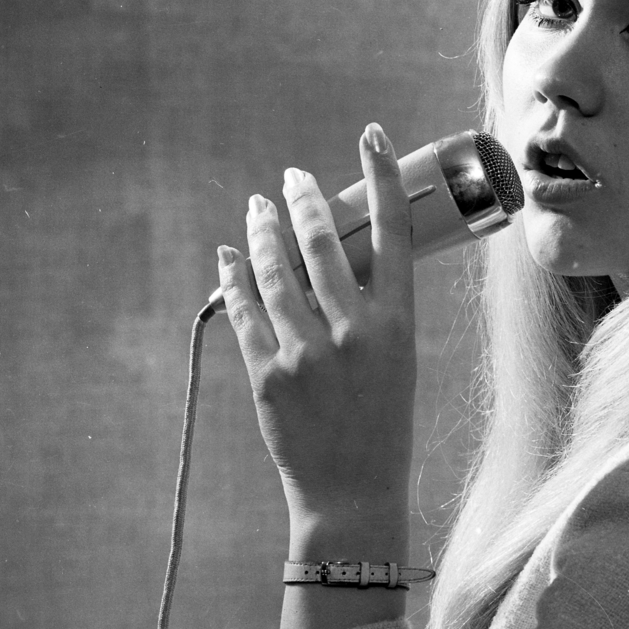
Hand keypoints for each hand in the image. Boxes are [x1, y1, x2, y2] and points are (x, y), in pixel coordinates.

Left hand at [216, 123, 416, 538]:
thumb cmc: (385, 421)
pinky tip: (229, 254)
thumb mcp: (399, 358)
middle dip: (306, 199)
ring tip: (260, 206)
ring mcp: (306, 353)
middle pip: (325, 242)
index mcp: (397, 324)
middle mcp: (353, 331)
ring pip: (278, 269)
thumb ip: (376, 307)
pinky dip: (235, 277)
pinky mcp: (267, 375)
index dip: (382, 177)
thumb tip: (348, 255)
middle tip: (293, 177)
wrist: (353, 493)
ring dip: (265, 230)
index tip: (371, 135)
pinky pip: (245, 311)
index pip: (394, 232)